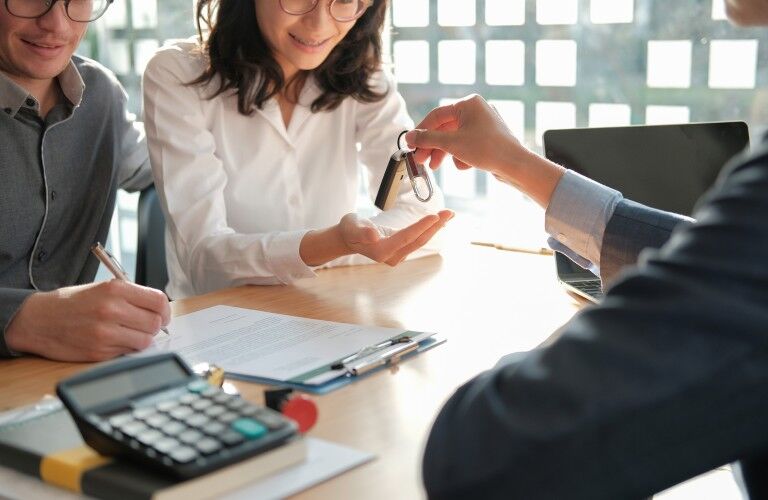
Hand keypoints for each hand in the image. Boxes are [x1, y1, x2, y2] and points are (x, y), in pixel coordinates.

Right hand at [5, 280, 170, 361]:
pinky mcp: (99, 351)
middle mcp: (112, 309)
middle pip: (156, 322)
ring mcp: (105, 332)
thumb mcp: (102, 288)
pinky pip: (128, 352)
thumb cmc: (72, 303)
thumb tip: (159, 309)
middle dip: (155, 326)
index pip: (158, 301)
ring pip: (145, 340)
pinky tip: (114, 341)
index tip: (162, 315)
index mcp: (115, 289)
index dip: (165, 310)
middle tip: (145, 326)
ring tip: (129, 334)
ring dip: (142, 339)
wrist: (37, 320)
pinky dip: (127, 348)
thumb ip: (131, 297)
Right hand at [339, 211, 453, 265]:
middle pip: (418, 240)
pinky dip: (428, 230)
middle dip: (435, 226)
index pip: (406, 237)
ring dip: (435, 227)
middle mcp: (392, 257)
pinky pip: (417, 240)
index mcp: (381, 251)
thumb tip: (374, 236)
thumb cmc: (350, 229)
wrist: (348, 238)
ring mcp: (397, 256)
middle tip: (450, 212)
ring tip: (448, 215)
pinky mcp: (401, 252)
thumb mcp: (352, 226)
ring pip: (420, 240)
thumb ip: (362, 232)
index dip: (422, 227)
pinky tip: (437, 222)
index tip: (436, 216)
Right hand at [405, 94, 564, 207]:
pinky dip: (462, 156)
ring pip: (454, 138)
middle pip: (445, 128)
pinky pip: (467, 145)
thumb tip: (408, 137)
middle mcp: (476, 110)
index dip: (421, 132)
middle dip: (432, 146)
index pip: (436, 116)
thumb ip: (427, 139)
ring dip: (444, 153)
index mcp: (468, 104)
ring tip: (435, 167)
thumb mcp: (451, 143)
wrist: (515, 165)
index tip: (410, 145)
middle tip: (420, 160)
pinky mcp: (487, 138)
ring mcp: (483, 124)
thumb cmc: (486, 149)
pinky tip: (466, 165)